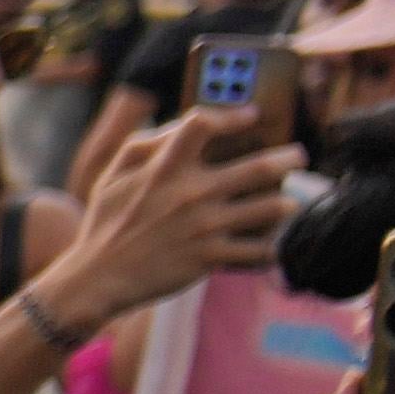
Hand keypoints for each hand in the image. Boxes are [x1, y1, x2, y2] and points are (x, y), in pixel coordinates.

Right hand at [34, 101, 292, 332]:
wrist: (97, 278)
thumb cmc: (106, 221)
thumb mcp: (113, 175)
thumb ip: (146, 143)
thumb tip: (186, 125)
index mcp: (165, 169)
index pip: (202, 125)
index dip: (233, 115)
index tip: (252, 115)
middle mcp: (191, 194)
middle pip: (259, 167)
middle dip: (287, 159)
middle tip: (297, 157)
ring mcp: (205, 227)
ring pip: (269, 208)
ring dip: (286, 204)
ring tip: (288, 203)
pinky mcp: (211, 258)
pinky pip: (258, 251)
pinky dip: (270, 247)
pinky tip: (270, 244)